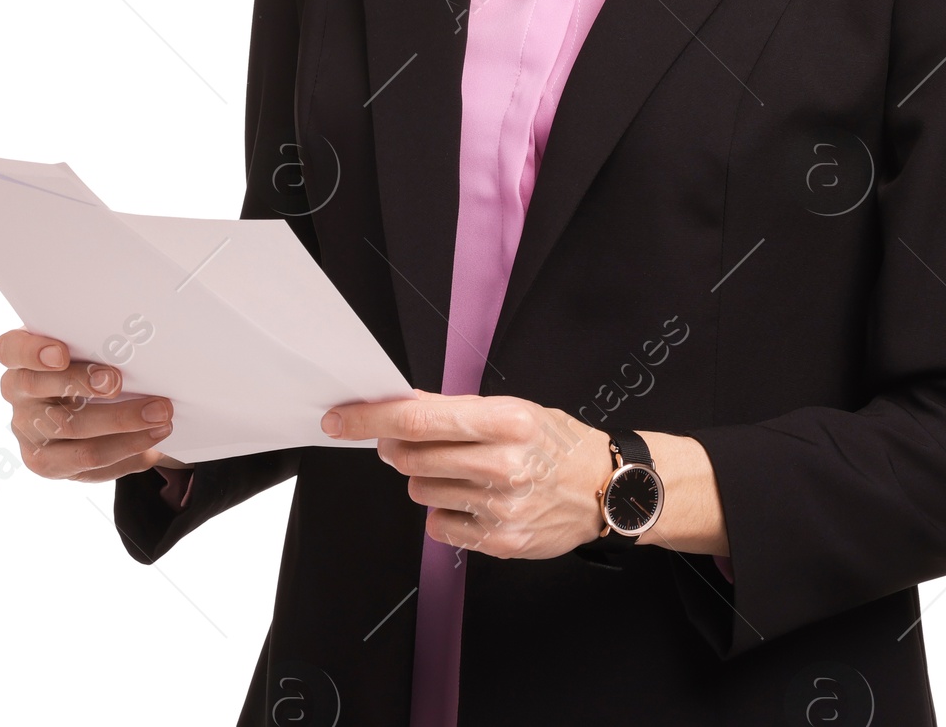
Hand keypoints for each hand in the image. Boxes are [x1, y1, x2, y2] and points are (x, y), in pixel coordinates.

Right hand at [0, 328, 186, 483]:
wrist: (84, 405)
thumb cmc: (89, 363)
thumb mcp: (88, 348)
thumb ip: (99, 343)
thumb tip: (143, 341)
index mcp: (21, 357)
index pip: (11, 349)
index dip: (32, 351)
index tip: (62, 353)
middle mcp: (18, 393)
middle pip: (41, 388)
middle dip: (84, 384)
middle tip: (119, 382)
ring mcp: (27, 431)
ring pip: (69, 429)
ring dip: (121, 423)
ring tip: (160, 417)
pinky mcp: (45, 462)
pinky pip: (85, 464)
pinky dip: (123, 453)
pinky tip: (151, 446)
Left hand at [323, 391, 607, 558]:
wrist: (605, 489)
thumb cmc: (557, 442)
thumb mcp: (512, 409)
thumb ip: (455, 410)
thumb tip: (398, 403)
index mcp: (506, 421)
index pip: (418, 420)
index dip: (370, 420)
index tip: (340, 420)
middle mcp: (503, 464)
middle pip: (410, 457)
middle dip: (396, 448)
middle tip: (408, 442)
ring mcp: (500, 507)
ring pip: (420, 490)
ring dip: (427, 478)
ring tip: (464, 471)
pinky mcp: (498, 541)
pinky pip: (439, 524)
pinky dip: (446, 510)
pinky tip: (474, 499)